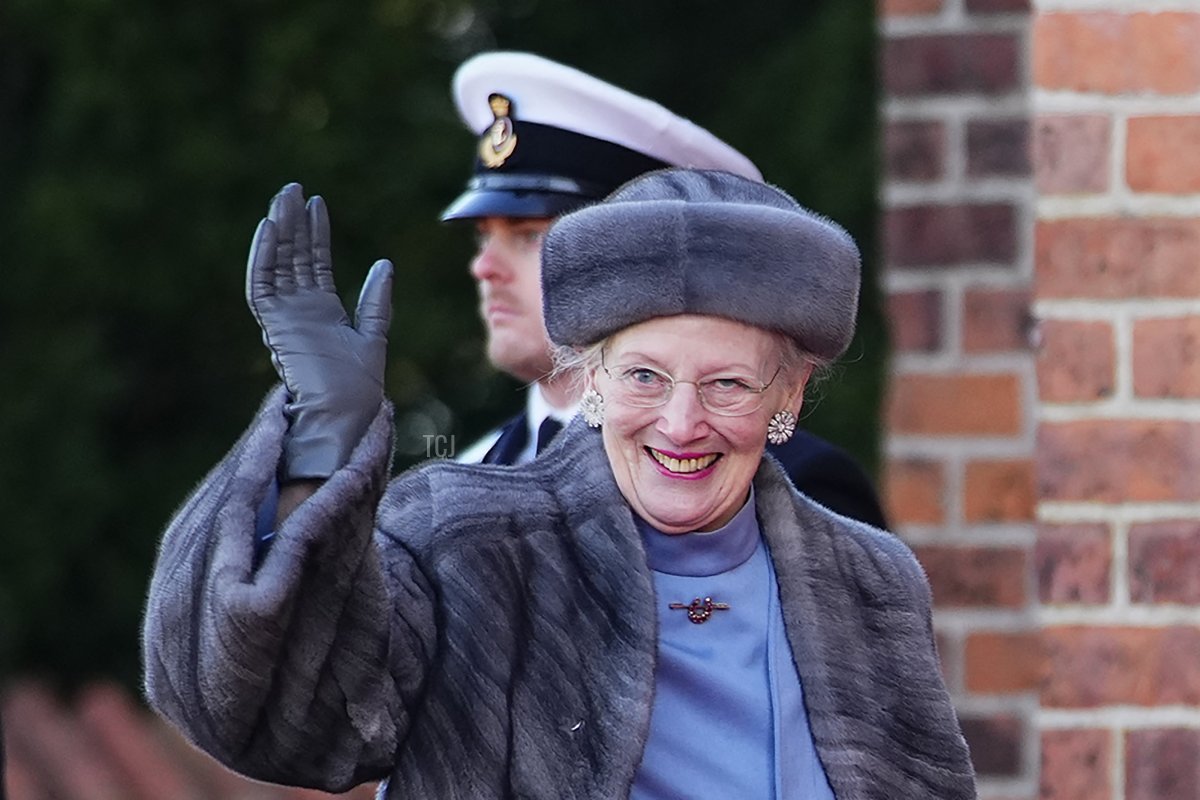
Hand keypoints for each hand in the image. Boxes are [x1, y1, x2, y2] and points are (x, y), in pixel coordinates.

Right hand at [246, 183, 393, 479]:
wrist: (346, 414)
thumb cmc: (360, 388)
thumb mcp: (374, 335)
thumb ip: (376, 301)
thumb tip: (385, 264)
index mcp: (322, 313)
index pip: (314, 264)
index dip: (315, 234)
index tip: (317, 204)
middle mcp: (300, 312)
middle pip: (292, 258)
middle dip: (293, 223)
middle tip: (293, 189)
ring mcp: (285, 318)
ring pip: (277, 265)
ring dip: (278, 232)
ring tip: (283, 198)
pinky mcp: (275, 326)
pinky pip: (263, 286)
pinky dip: (264, 257)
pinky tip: (269, 229)